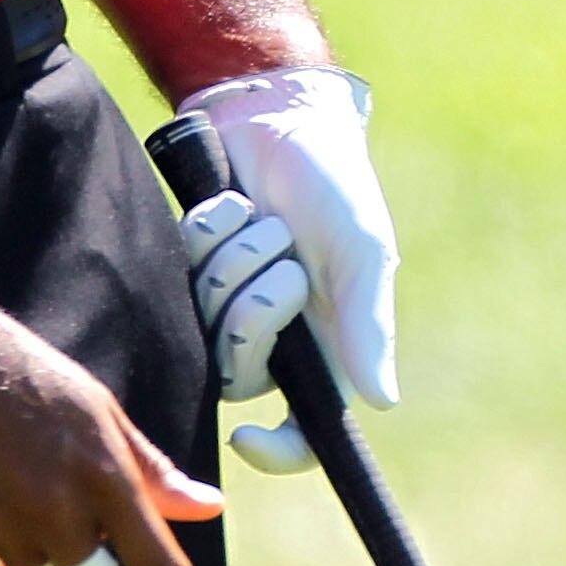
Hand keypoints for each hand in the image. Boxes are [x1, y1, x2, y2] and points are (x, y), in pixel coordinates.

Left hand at [175, 65, 400, 475]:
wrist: (281, 115)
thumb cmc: (336, 184)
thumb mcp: (362, 250)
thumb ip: (367, 324)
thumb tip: (382, 402)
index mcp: (322, 344)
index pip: (304, 429)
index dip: (278, 450)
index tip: (247, 438)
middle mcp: (271, 333)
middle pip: (240, 371)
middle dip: (254, 310)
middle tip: (282, 256)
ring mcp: (223, 299)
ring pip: (205, 319)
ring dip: (234, 258)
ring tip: (261, 218)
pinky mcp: (188, 264)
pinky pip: (182, 269)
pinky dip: (208, 230)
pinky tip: (230, 202)